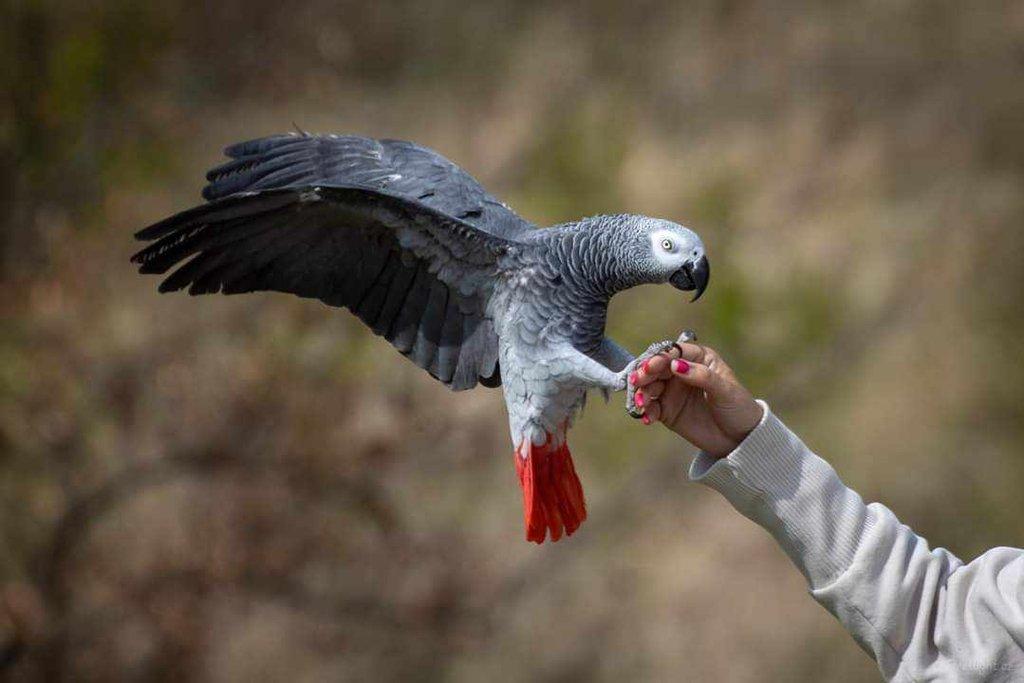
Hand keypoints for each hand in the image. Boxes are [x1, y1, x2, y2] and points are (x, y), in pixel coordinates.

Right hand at [631, 342, 762, 458]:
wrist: (740, 438)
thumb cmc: (738, 407)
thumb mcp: (725, 390)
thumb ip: (701, 376)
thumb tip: (676, 365)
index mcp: (698, 358)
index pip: (674, 352)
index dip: (660, 357)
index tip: (652, 366)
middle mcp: (681, 371)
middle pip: (656, 368)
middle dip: (644, 374)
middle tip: (638, 381)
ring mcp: (672, 391)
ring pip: (649, 386)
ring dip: (642, 393)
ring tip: (642, 404)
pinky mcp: (667, 410)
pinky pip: (651, 407)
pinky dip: (646, 411)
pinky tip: (647, 418)